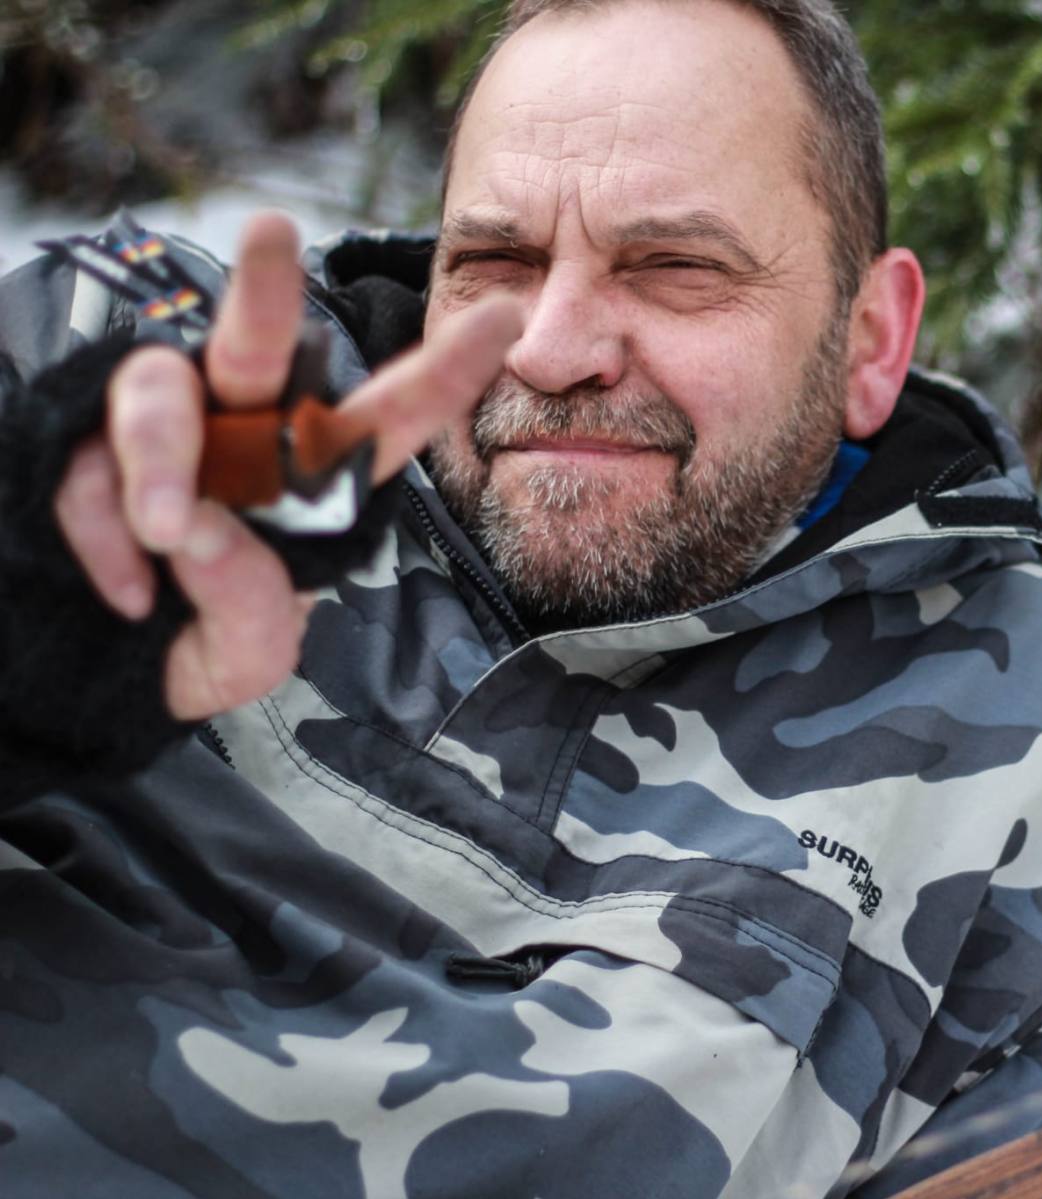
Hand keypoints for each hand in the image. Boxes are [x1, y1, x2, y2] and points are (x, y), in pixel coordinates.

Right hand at [52, 212, 521, 720]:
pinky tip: (126, 593)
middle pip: (262, 347)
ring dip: (157, 456)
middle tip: (269, 231)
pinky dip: (101, 533)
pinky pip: (86, 467)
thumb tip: (200, 528)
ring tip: (162, 531)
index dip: (444, 369)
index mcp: (315, 474)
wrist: (97, 669)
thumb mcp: (244, 656)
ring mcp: (163, 430)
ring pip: (159, 389)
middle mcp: (242, 430)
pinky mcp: (82, 444)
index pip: (388, 416)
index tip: (506, 314)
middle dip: (266, 290)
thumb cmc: (194, 642)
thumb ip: (250, 613)